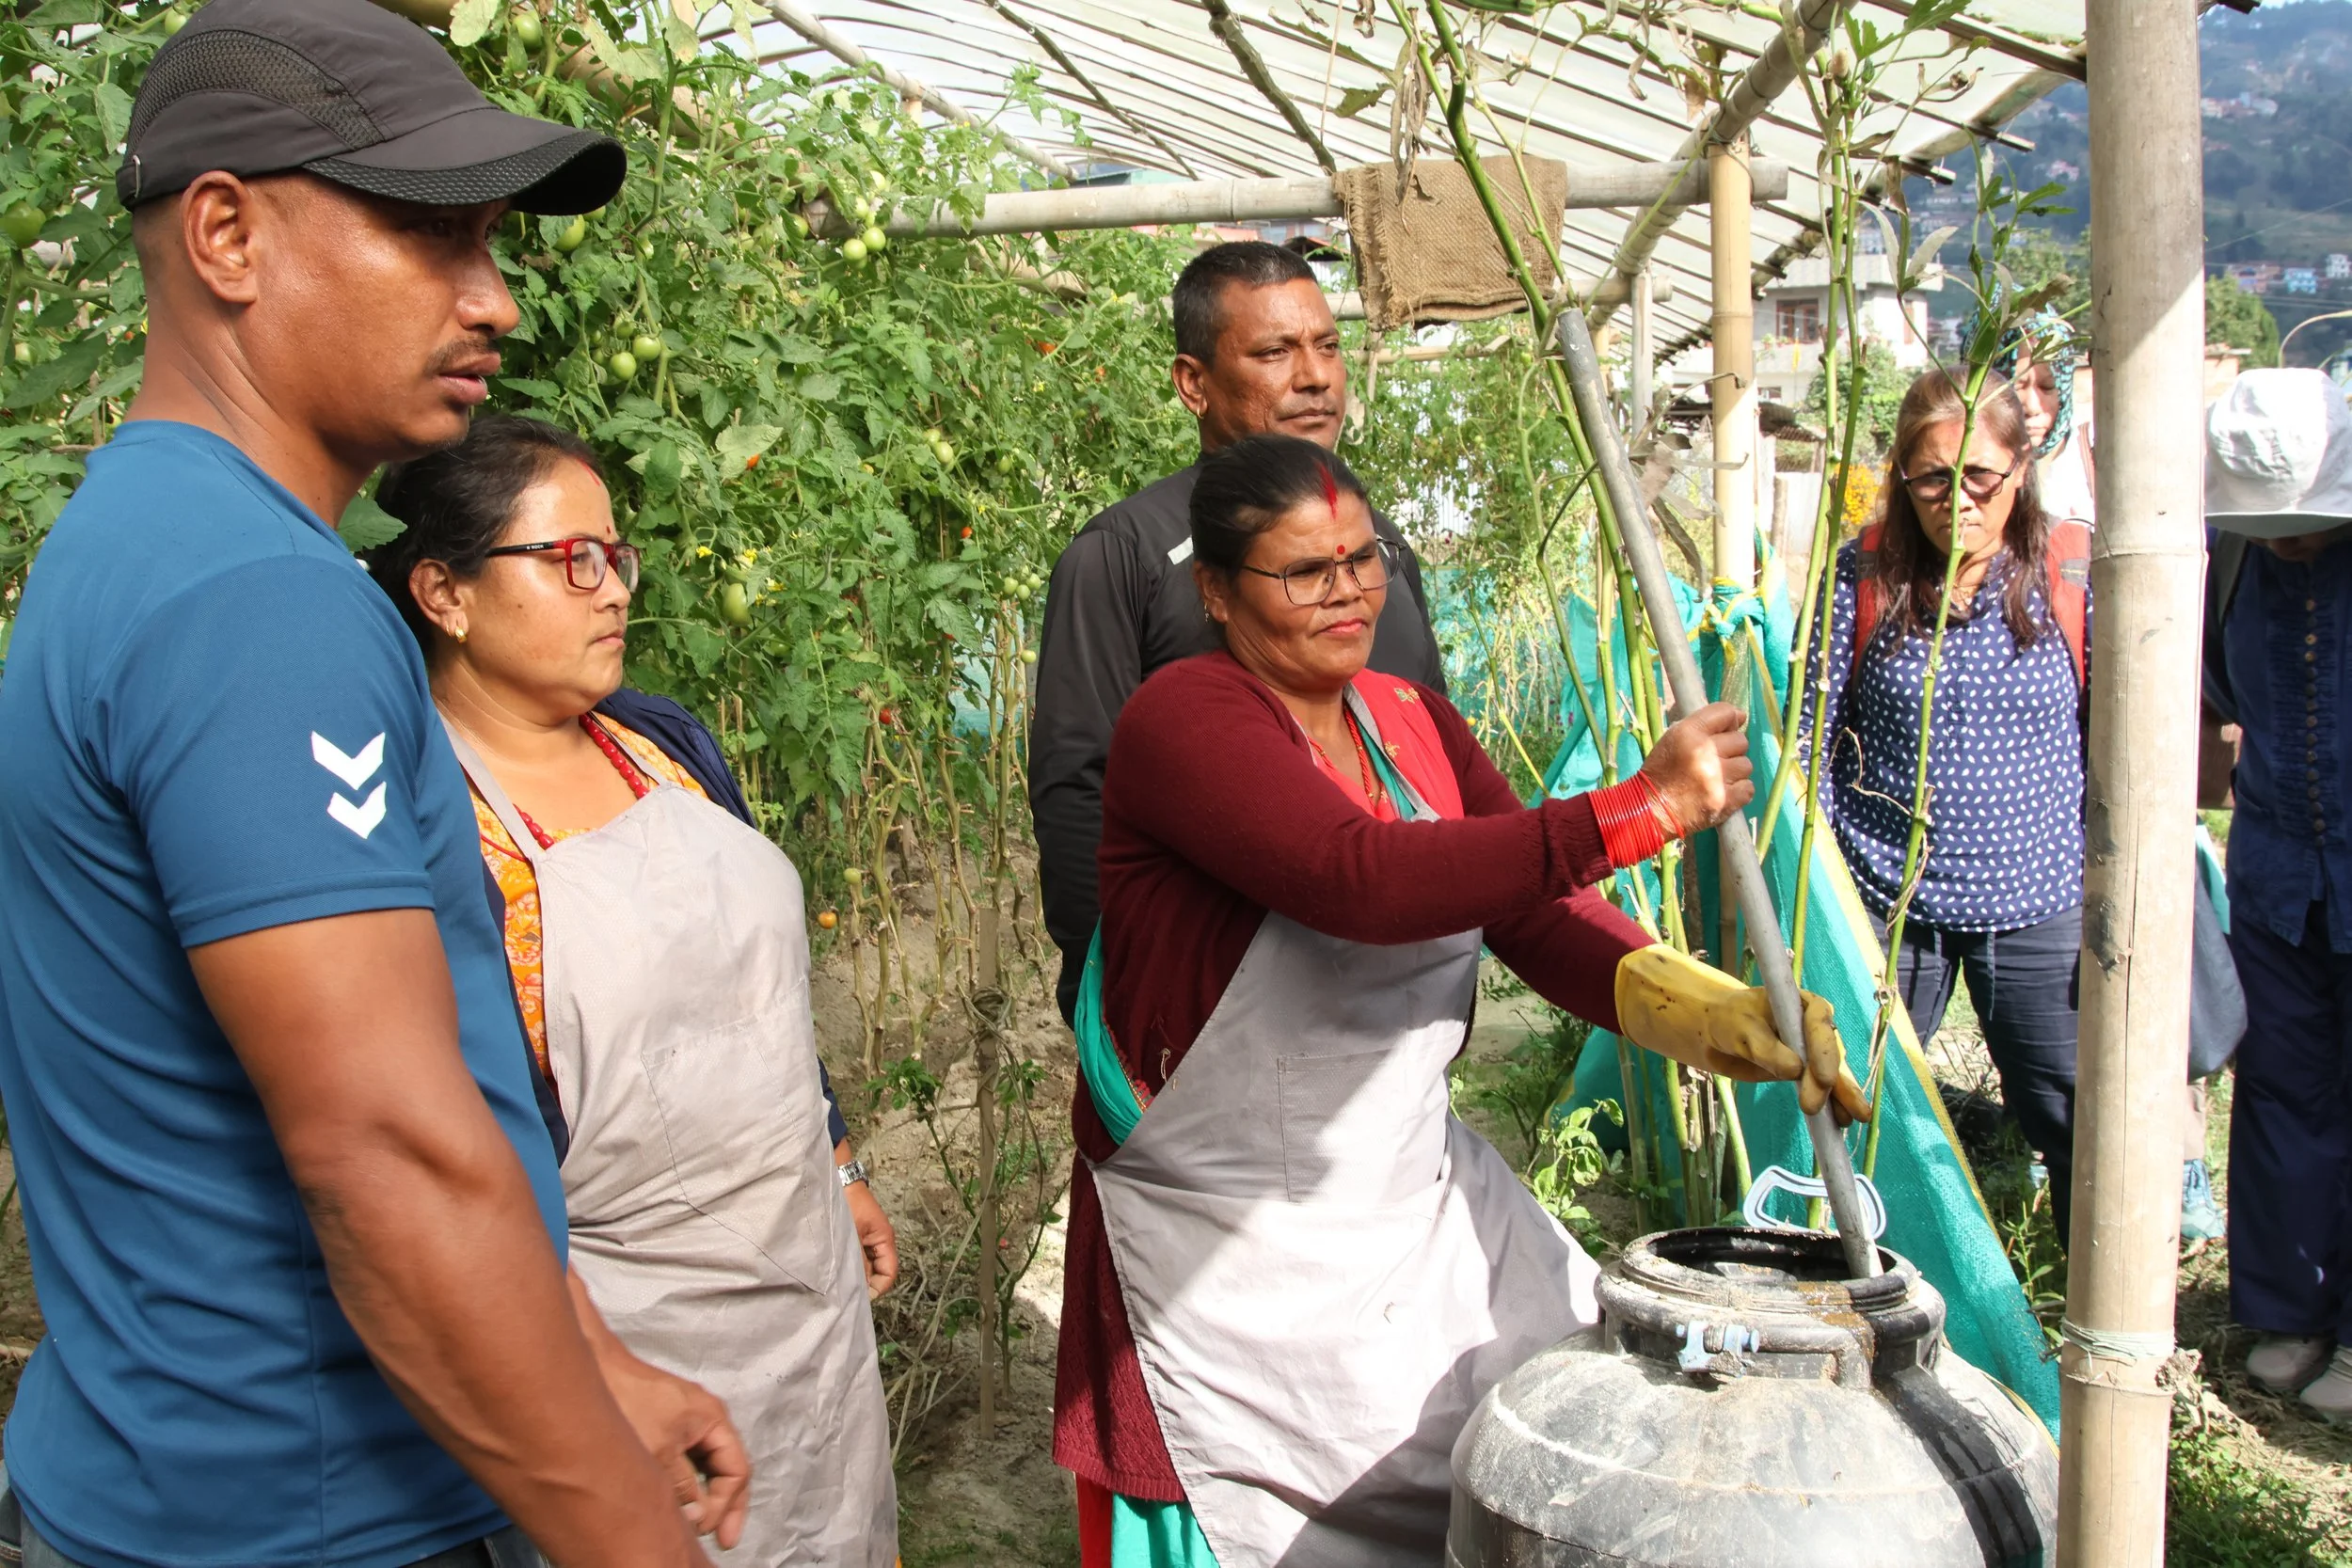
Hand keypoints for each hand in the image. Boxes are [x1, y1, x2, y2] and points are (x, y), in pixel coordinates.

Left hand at [569, 1269, 751, 1550]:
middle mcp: (706, 1418)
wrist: (596, 1367)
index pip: (736, 1471)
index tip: (710, 1532)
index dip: (726, 1506)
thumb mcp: (659, 1452)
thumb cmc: (628, 1399)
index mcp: (714, 1419)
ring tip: (699, 1524)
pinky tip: (679, 1499)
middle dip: (726, 1505)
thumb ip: (682, 1487)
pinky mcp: (665, 1422)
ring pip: (706, 1465)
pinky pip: (688, 1458)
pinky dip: (688, 1482)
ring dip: (705, 1496)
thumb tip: (696, 1516)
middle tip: (725, 1539)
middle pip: (727, 1469)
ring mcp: (686, 1419)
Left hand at [844, 1175, 899, 1299]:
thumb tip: (859, 1287)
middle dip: (862, 1283)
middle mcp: (877, 1242)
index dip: (877, 1288)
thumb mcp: (853, 1235)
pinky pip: (853, 1257)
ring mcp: (864, 1239)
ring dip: (852, 1273)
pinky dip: (845, 1264)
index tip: (858, 1297)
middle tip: (842, 1292)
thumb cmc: (848, 1202)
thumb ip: (857, 1261)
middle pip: (875, 1272)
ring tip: (835, 1281)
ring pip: (863, 1265)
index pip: (889, 1273)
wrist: (835, 1179)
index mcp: (884, 1240)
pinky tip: (831, 1268)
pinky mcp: (852, 1236)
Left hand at [1613, 945, 1868, 1122]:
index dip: (1823, 1053)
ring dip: (1842, 1096)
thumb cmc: (1731, 1021)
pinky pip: (1824, 1088)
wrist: (1720, 1033)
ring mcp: (1815, 1051)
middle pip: (1830, 1054)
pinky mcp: (1809, 1072)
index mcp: (1804, 1005)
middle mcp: (1816, 1027)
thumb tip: (1795, 1071)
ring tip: (1854, 1118)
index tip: (1823, 1079)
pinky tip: (1841, 1121)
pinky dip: (1832, 1103)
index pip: (1819, 1025)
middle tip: (1815, 1107)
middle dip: (1830, 1081)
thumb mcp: (1742, 1030)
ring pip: (1833, 1073)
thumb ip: (1766, 1048)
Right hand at [1637, 703, 1752, 836]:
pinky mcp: (1725, 800)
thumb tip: (1738, 717)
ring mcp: (1717, 778)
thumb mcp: (1672, 739)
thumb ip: (1701, 727)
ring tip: (1717, 778)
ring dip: (1734, 771)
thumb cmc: (1661, 772)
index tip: (1729, 728)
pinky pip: (1748, 787)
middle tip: (1715, 760)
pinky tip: (1722, 792)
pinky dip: (1738, 790)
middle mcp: (1705, 751)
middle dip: (1731, 749)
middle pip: (1741, 740)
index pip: (1726, 712)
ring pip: (1746, 765)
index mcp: (1688, 733)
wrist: (1650, 810)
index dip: (1731, 719)